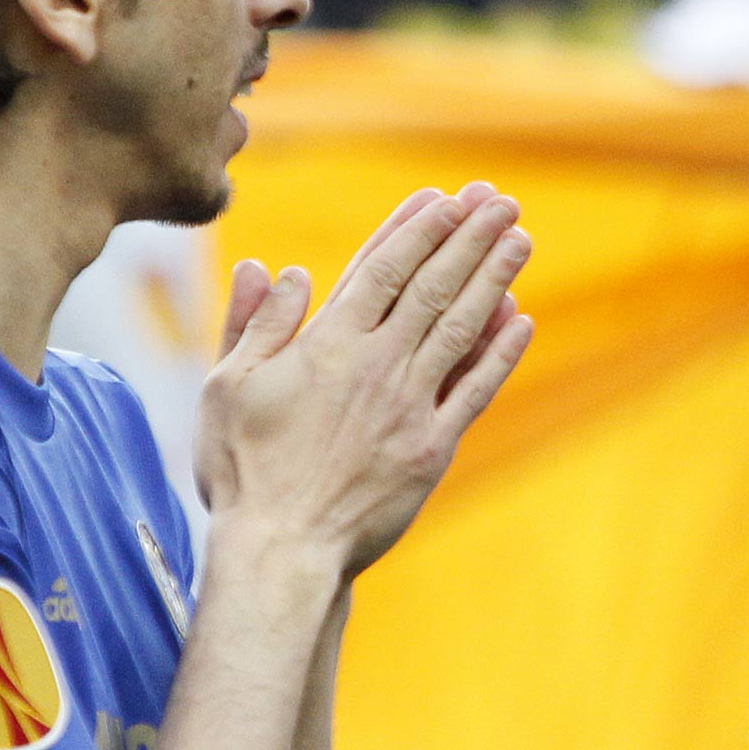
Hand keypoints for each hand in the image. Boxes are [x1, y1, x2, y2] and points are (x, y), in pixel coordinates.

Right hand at [196, 185, 533, 576]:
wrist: (280, 551)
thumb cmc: (243, 471)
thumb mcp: (227, 386)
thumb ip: (257, 325)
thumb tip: (275, 269)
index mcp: (327, 344)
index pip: (383, 268)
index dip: (417, 228)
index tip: (446, 198)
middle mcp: (376, 364)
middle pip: (433, 285)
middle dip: (469, 237)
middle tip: (500, 201)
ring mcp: (410, 406)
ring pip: (461, 327)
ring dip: (494, 278)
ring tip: (520, 239)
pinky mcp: (432, 448)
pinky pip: (475, 391)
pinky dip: (501, 353)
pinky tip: (521, 321)